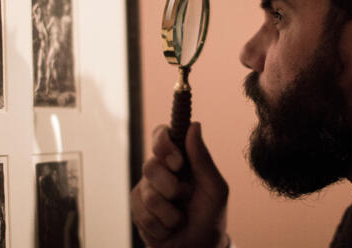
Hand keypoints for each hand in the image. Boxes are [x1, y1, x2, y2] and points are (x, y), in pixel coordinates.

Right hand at [131, 122, 228, 247]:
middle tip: (185, 195)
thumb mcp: (214, 187)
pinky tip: (169, 227)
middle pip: (151, 165)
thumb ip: (202, 158)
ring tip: (180, 217)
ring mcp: (146, 188)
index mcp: (179, 158)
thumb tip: (194, 125)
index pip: (160, 134)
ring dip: (170, 211)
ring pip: (148, 192)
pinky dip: (162, 224)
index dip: (162, 142)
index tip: (177, 161)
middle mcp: (160, 169)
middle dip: (172, 186)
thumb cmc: (210, 215)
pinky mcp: (137, 208)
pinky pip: (142, 213)